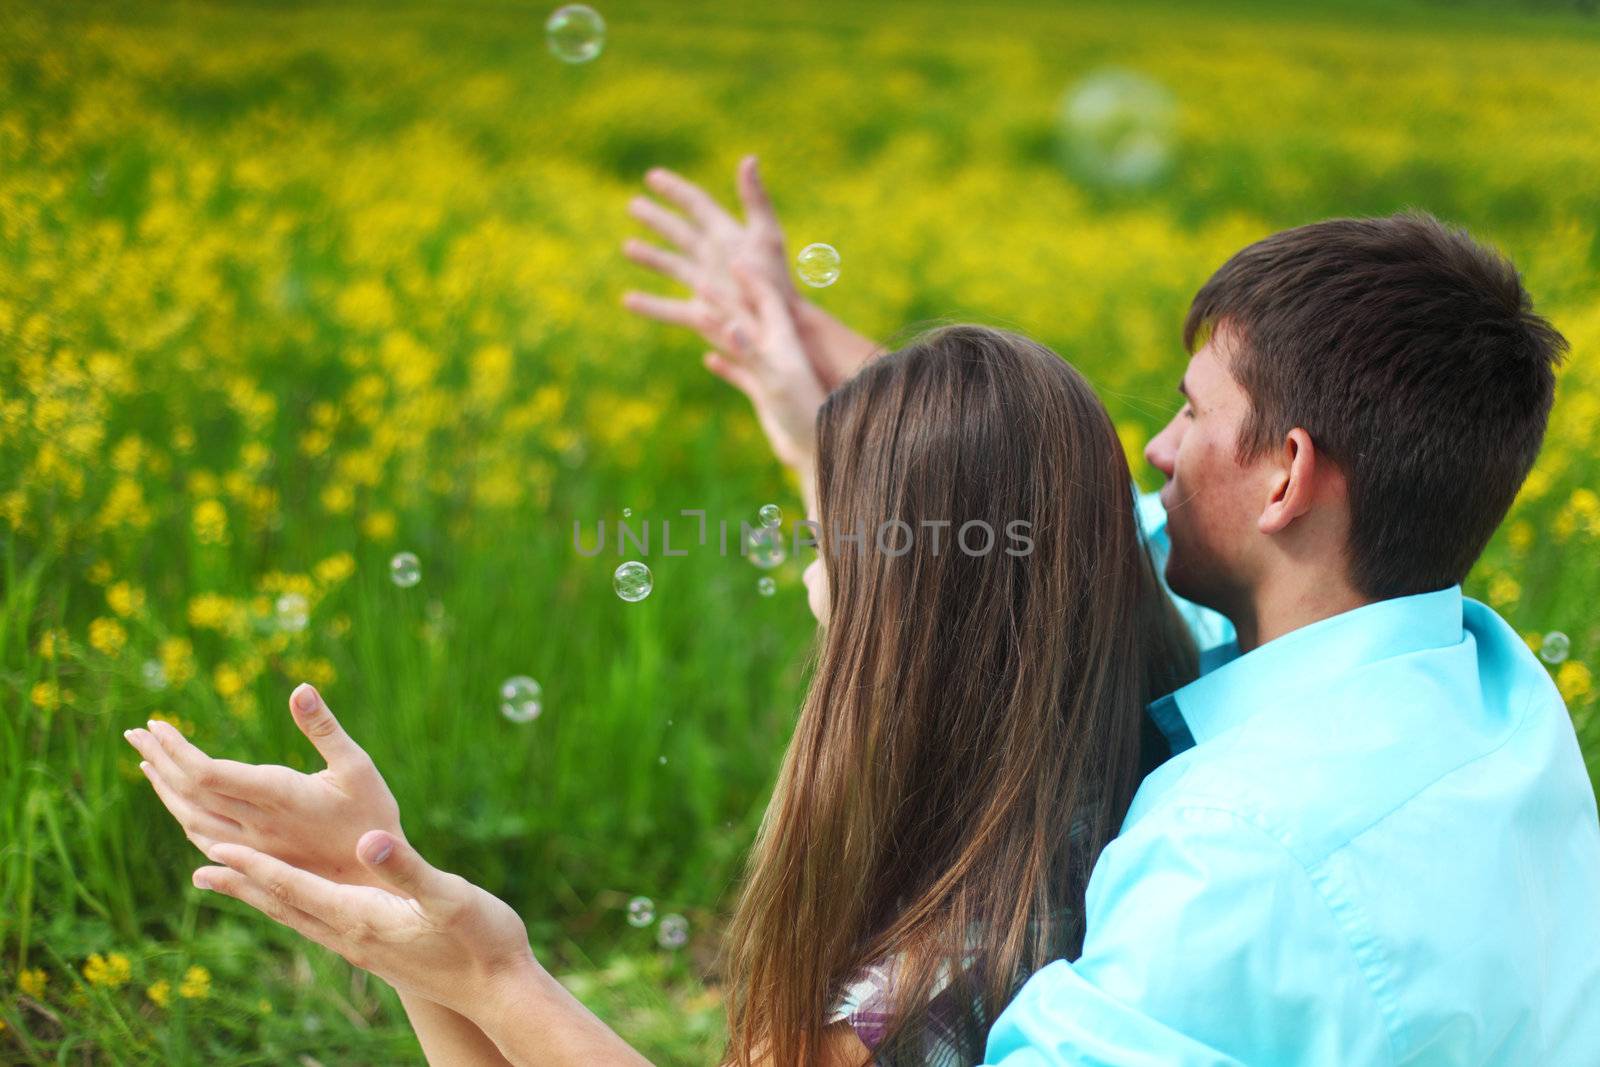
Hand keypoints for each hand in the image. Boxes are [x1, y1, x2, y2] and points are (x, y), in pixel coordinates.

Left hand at [125, 683, 403, 889]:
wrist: (380, 884)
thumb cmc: (374, 818)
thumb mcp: (357, 766)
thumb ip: (325, 728)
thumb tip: (300, 688)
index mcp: (278, 797)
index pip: (206, 774)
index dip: (175, 750)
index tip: (156, 725)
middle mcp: (257, 827)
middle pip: (189, 795)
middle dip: (159, 760)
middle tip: (136, 733)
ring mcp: (254, 849)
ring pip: (191, 821)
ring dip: (165, 790)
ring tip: (148, 763)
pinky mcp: (257, 863)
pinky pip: (205, 841)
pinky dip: (184, 817)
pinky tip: (180, 807)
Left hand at [192, 833, 536, 1024]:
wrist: (499, 991)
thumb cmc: (481, 939)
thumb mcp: (448, 895)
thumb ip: (406, 868)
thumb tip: (369, 840)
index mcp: (361, 915)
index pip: (293, 888)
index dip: (255, 867)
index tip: (216, 850)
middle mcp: (351, 935)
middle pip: (283, 906)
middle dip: (242, 886)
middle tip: (201, 871)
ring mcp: (362, 948)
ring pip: (298, 919)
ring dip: (263, 899)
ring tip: (238, 886)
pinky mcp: (376, 953)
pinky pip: (319, 926)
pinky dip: (294, 909)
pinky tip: (302, 904)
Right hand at [622, 154, 795, 351]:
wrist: (781, 326)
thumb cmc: (776, 281)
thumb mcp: (765, 236)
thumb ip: (755, 199)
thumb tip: (748, 158)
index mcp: (728, 236)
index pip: (697, 205)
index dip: (674, 190)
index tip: (651, 176)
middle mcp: (715, 258)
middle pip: (680, 232)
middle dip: (656, 219)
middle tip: (632, 204)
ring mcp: (706, 286)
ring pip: (671, 266)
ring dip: (650, 257)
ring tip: (628, 247)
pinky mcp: (702, 315)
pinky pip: (669, 309)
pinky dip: (649, 306)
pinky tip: (628, 301)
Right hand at [704, 262, 827, 473]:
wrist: (817, 453)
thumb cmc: (804, 416)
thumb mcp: (775, 381)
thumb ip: (750, 353)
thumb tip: (728, 325)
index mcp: (784, 341)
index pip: (766, 298)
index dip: (751, 278)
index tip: (733, 257)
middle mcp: (778, 352)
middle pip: (748, 316)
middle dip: (725, 298)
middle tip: (699, 280)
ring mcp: (771, 374)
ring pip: (741, 345)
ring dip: (719, 330)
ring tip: (698, 313)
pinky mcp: (766, 396)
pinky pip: (741, 375)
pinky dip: (725, 366)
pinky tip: (709, 361)